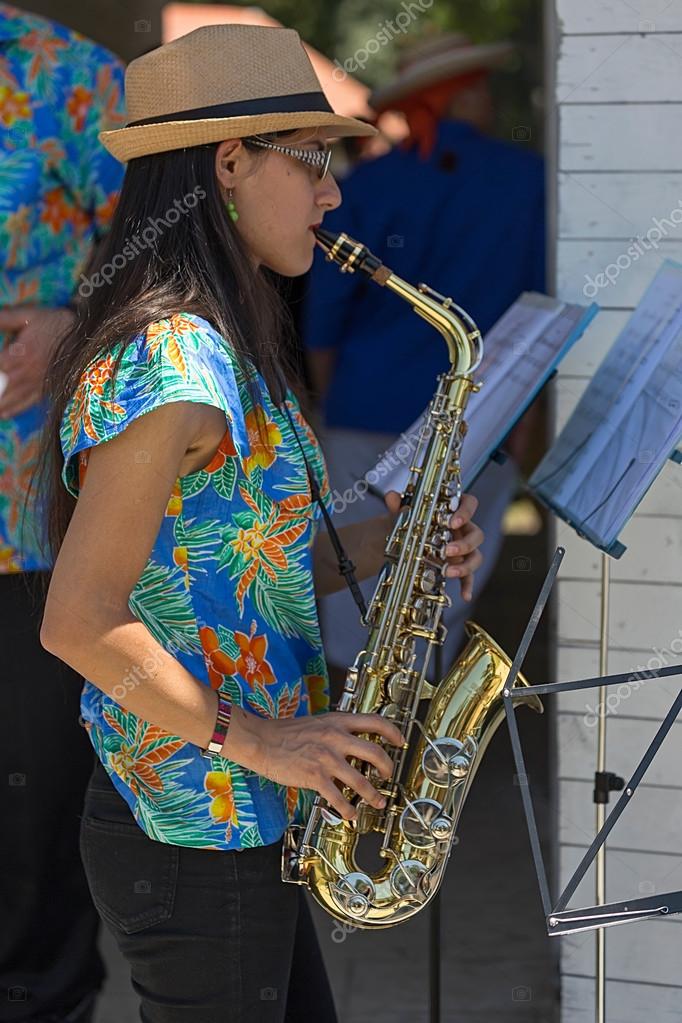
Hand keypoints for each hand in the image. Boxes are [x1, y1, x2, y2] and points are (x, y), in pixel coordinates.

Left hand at [0, 305, 74, 417]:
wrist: (84, 336)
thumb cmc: (55, 323)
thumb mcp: (28, 315)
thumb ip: (5, 319)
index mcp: (20, 353)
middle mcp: (26, 372)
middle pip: (1, 387)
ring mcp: (36, 383)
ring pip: (11, 399)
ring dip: (0, 403)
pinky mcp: (45, 389)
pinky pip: (27, 403)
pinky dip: (14, 409)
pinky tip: (3, 414)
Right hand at [250, 711, 404, 820]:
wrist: (261, 740)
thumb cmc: (286, 732)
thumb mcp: (317, 722)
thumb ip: (336, 729)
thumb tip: (354, 742)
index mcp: (337, 722)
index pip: (374, 721)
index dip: (393, 732)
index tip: (400, 740)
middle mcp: (336, 738)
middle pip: (375, 752)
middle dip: (388, 767)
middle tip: (389, 775)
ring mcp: (326, 757)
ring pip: (361, 780)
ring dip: (373, 795)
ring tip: (378, 801)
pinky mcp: (315, 776)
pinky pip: (338, 797)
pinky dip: (348, 809)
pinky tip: (350, 813)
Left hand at [384, 490, 483, 602]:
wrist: (403, 539)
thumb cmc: (409, 521)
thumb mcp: (402, 513)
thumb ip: (398, 505)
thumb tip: (391, 496)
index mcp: (453, 511)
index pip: (470, 504)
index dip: (466, 512)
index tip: (454, 522)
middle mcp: (461, 529)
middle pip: (476, 534)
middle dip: (465, 544)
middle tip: (447, 551)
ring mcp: (462, 549)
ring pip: (475, 556)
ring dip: (465, 565)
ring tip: (448, 572)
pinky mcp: (458, 565)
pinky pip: (468, 576)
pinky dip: (468, 585)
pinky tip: (465, 596)